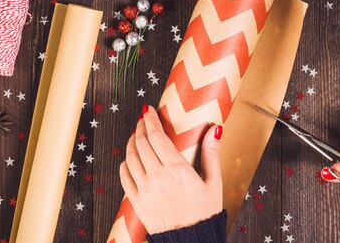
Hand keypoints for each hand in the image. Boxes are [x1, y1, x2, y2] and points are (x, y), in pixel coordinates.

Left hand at [119, 105, 222, 233]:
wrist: (190, 241)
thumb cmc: (204, 213)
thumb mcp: (214, 182)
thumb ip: (211, 154)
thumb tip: (214, 130)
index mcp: (177, 169)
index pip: (156, 137)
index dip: (150, 120)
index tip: (149, 111)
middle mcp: (157, 177)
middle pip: (141, 143)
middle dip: (140, 127)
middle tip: (143, 119)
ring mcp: (145, 190)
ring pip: (130, 158)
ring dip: (131, 142)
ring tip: (136, 135)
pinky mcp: (137, 202)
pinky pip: (124, 177)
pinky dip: (125, 164)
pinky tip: (129, 159)